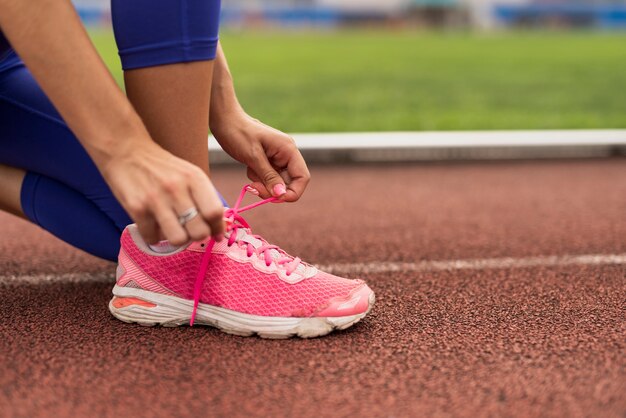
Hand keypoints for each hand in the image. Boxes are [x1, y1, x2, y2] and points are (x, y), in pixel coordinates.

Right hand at [101, 141, 224, 244]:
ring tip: (172, 229)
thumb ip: (205, 198)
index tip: (216, 235)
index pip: (214, 212)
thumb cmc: (163, 168)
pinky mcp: (137, 208)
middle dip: (197, 236)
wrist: (126, 151)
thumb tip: (219, 229)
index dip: (217, 228)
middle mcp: (177, 188)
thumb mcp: (189, 174)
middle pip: (199, 231)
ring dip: (177, 239)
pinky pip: (153, 238)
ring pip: (178, 240)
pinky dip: (154, 237)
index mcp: (195, 178)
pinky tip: (153, 226)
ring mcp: (156, 199)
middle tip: (190, 230)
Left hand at [211, 112, 309, 201]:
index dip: (292, 192)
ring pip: (278, 183)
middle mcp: (287, 155)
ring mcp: (278, 159)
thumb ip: (268, 176)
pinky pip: (268, 179)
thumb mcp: (253, 156)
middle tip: (254, 188)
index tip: (275, 198)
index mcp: (289, 150)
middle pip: (289, 183)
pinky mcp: (269, 162)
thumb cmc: (238, 133)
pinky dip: (258, 179)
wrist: (225, 121)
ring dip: (264, 184)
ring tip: (250, 171)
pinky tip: (249, 167)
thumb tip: (281, 194)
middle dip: (273, 190)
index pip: (302, 177)